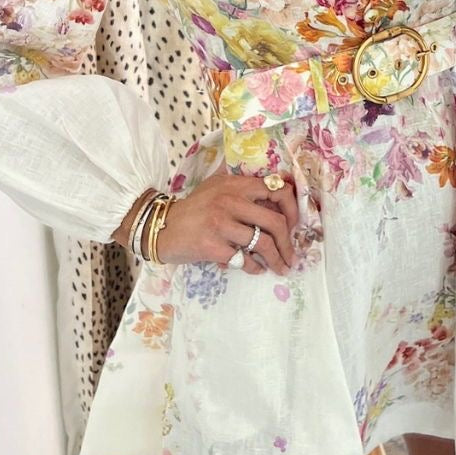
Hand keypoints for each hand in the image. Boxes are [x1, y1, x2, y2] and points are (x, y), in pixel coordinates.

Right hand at [156, 166, 300, 274]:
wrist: (161, 227)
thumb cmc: (193, 209)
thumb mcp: (216, 187)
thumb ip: (242, 188)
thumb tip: (279, 194)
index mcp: (235, 185)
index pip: (276, 190)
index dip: (293, 208)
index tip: (295, 225)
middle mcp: (230, 201)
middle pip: (275, 222)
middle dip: (289, 243)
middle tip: (291, 255)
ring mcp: (221, 224)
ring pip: (263, 244)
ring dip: (277, 260)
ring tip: (281, 268)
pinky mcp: (212, 246)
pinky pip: (244, 260)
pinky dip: (254, 267)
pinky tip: (256, 269)